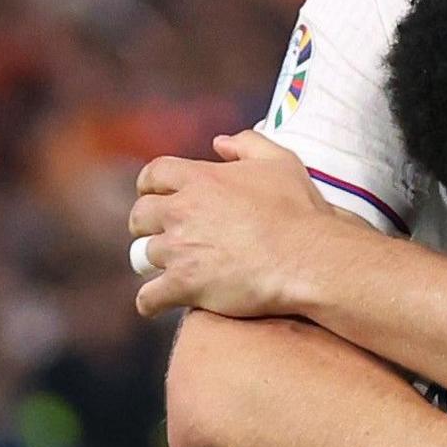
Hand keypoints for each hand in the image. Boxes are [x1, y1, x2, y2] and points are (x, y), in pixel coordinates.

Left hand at [127, 131, 348, 317]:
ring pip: (144, 255)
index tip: (153, 194)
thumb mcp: (281, 161)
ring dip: (157, 263)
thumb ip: (247, 143)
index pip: (154, 173)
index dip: (149, 184)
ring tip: (171, 270)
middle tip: (161, 234)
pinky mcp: (184, 284)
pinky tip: (158, 304)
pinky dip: (150, 301)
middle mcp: (182, 211)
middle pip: (140, 215)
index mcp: (201, 179)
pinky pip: (148, 297)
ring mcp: (180, 249)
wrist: (306, 257)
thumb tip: (219, 143)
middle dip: (146, 224)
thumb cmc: (298, 211)